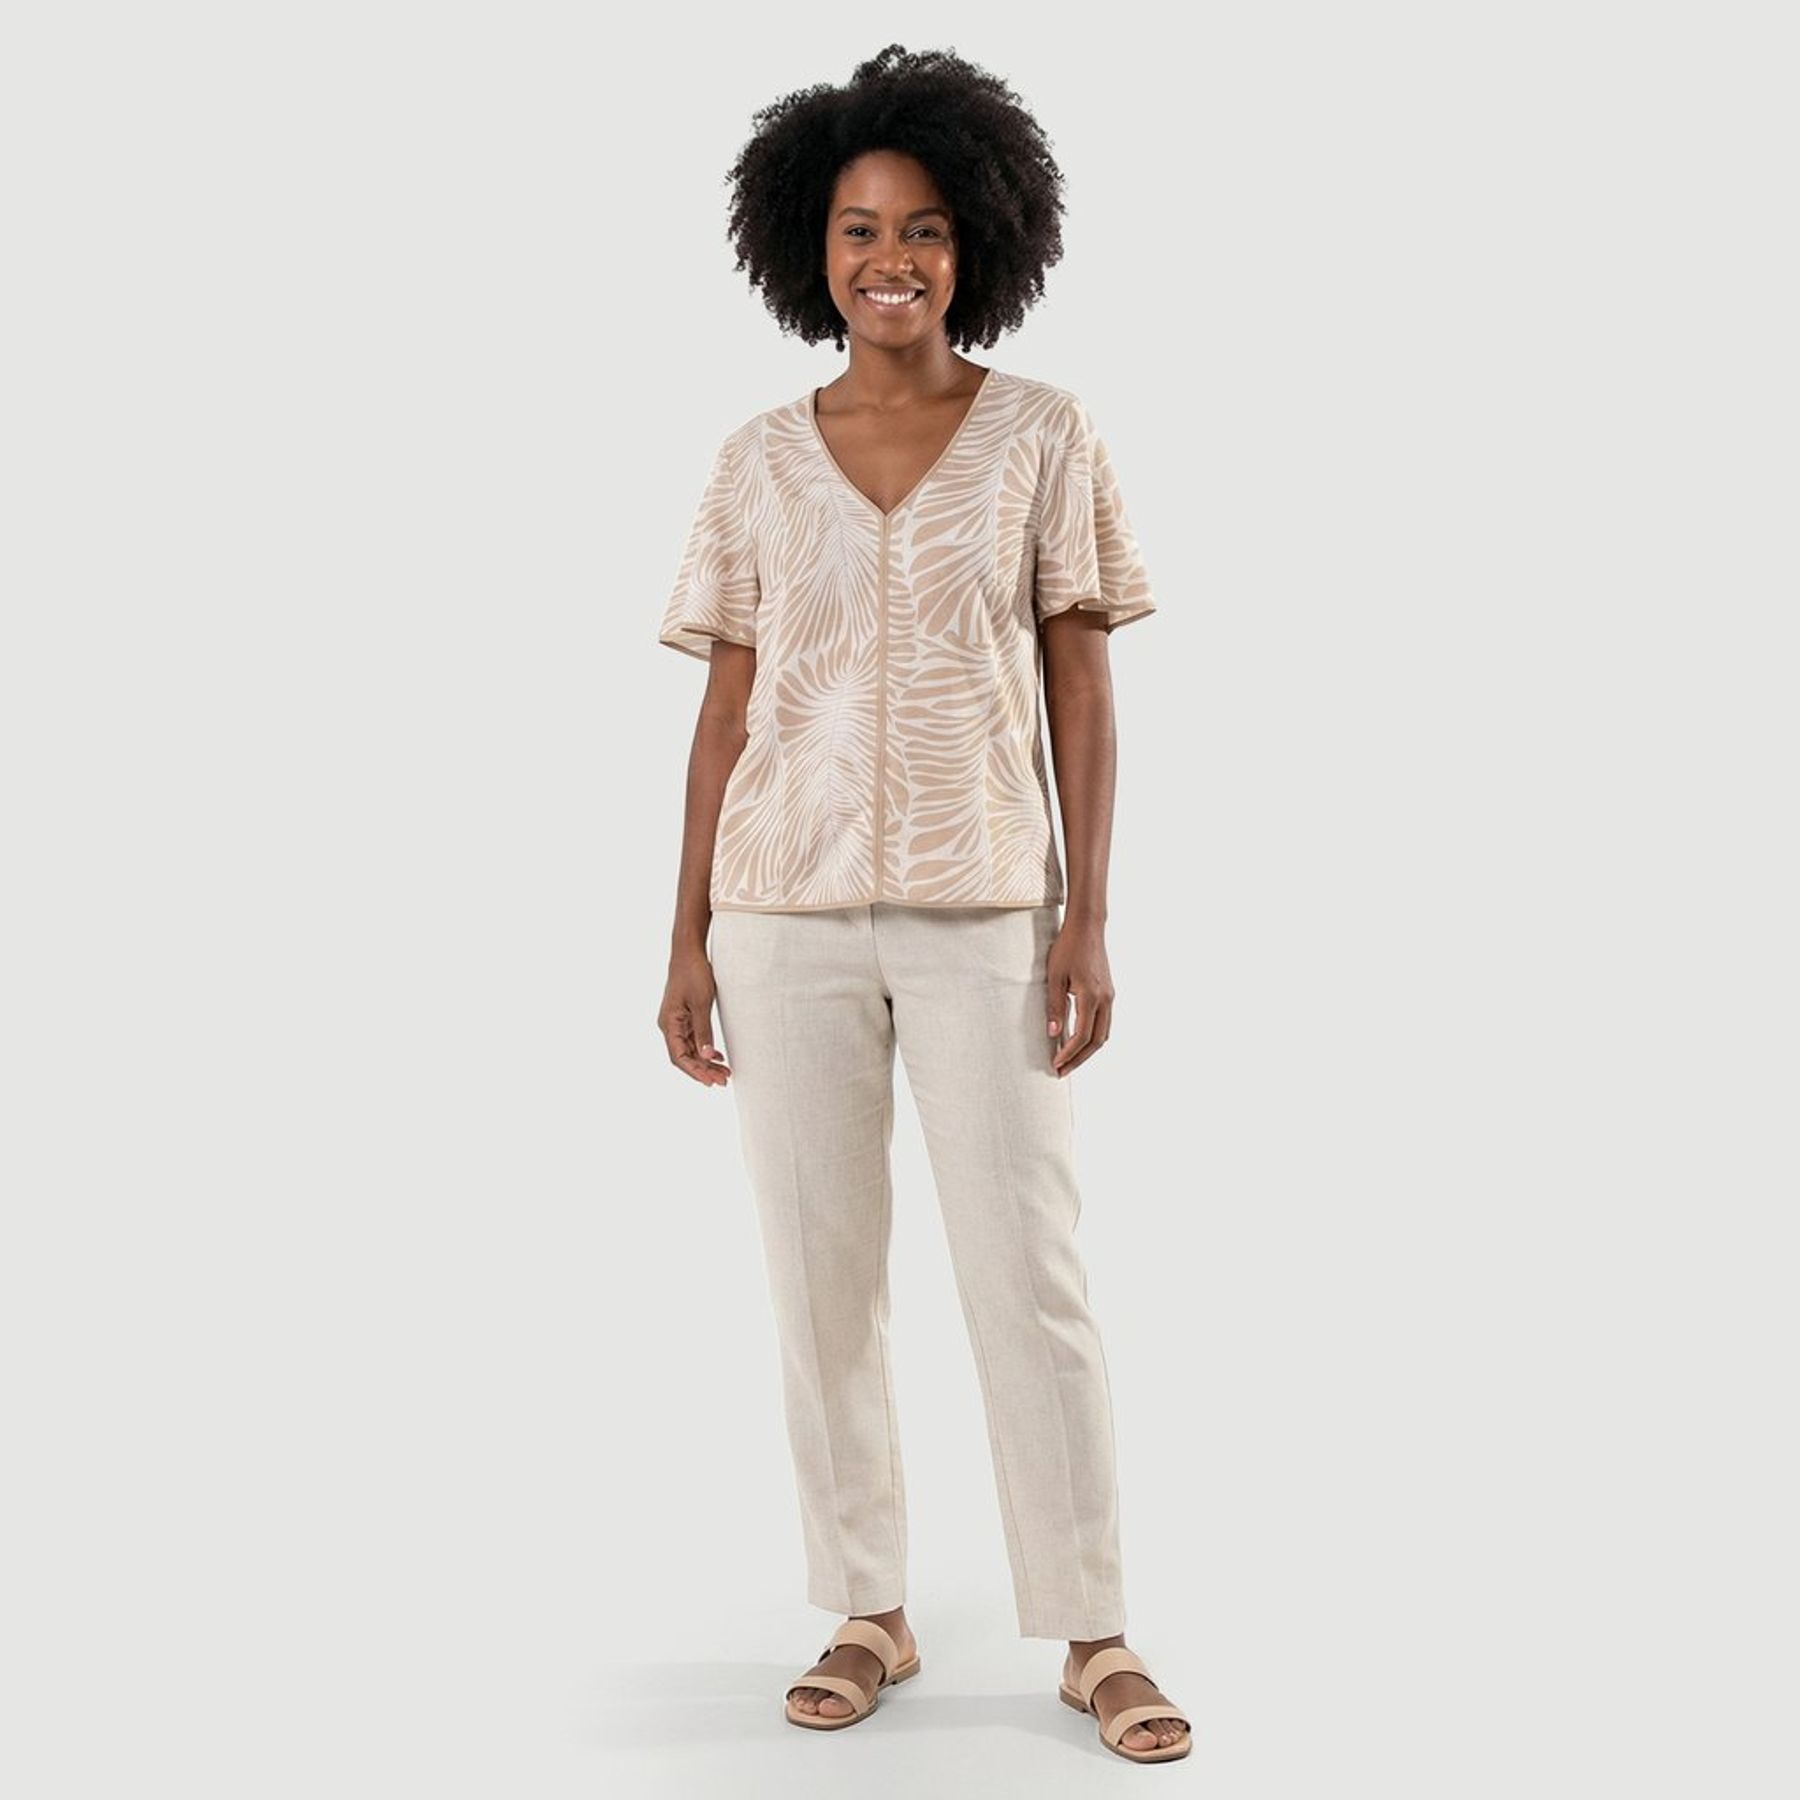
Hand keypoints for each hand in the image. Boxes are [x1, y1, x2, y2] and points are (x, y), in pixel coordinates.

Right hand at [658, 951, 731, 1085]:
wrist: (688, 951)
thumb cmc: (693, 973)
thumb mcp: (701, 1003)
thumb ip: (703, 1030)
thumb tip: (706, 1056)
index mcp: (669, 1024)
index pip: (679, 1057)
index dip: (695, 1072)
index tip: (711, 1081)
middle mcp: (669, 1025)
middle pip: (685, 1056)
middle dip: (703, 1070)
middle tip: (724, 1080)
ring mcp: (676, 1021)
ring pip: (690, 1049)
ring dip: (706, 1061)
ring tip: (724, 1072)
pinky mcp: (684, 1016)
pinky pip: (693, 1039)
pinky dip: (705, 1049)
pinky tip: (718, 1056)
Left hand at [1046, 918, 1113, 1076]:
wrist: (1087, 927)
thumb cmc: (1068, 948)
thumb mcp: (1055, 977)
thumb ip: (1055, 1006)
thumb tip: (1053, 1033)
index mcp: (1092, 996)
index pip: (1082, 1035)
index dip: (1069, 1053)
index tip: (1055, 1063)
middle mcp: (1106, 999)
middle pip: (1097, 1041)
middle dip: (1079, 1059)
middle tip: (1062, 1071)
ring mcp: (1110, 997)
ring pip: (1104, 1034)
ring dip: (1087, 1050)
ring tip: (1069, 1061)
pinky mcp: (1109, 993)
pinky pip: (1104, 1023)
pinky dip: (1093, 1037)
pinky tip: (1079, 1041)